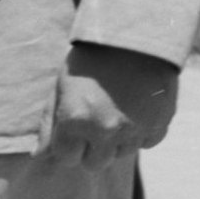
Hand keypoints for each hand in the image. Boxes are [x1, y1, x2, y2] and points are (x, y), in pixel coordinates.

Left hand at [41, 43, 178, 166]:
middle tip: (97, 123)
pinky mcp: (159, 123)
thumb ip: (49, 124)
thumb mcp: (62, 87)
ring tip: (119, 111)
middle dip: (92, 148)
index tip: (76, 127)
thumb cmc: (92, 58)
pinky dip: (143, 132)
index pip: (66, 158)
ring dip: (119, 140)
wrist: (137, 34)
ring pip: (122, 154)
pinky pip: (148, 142)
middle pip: (94, 164)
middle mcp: (104, 130)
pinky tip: (139, 111)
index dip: (69, 144)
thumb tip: (39, 155)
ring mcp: (134, 129)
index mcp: (74, 122)